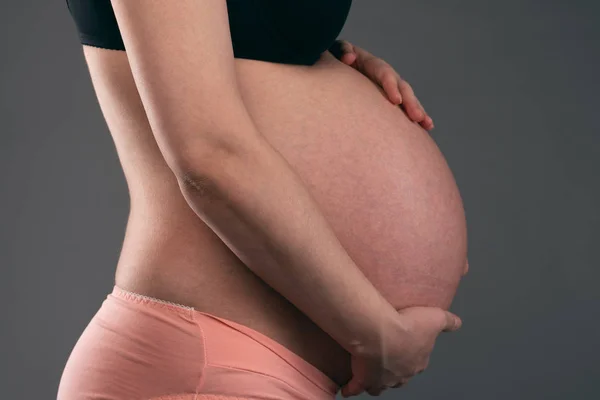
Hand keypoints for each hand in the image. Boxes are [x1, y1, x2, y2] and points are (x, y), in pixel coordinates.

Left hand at [328, 39, 433, 130]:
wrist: (342, 63)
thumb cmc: (338, 58)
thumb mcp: (337, 51)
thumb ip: (342, 50)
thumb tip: (350, 58)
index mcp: (372, 64)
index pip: (385, 74)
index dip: (391, 86)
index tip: (396, 101)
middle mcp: (386, 75)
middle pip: (402, 88)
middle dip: (410, 103)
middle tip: (417, 117)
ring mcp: (390, 86)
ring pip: (407, 98)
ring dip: (418, 110)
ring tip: (427, 125)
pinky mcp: (390, 97)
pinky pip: (404, 107)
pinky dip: (415, 116)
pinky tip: (426, 127)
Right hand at [340, 306, 461, 396]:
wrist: (381, 332)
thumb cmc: (406, 324)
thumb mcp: (434, 318)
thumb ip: (447, 321)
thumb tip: (457, 322)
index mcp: (417, 361)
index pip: (418, 361)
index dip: (414, 354)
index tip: (408, 345)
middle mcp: (401, 374)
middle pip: (400, 375)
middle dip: (396, 368)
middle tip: (389, 357)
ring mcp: (382, 379)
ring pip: (381, 385)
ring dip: (377, 381)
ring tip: (372, 374)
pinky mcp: (364, 378)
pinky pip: (356, 388)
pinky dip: (352, 389)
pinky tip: (347, 389)